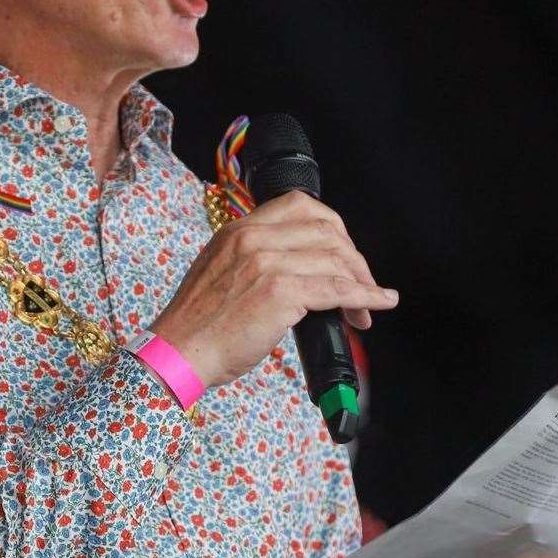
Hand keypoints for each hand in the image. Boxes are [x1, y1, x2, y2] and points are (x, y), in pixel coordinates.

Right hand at [149, 191, 397, 388]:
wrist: (178, 352)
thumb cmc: (198, 325)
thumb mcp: (221, 272)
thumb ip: (253, 260)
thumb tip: (298, 270)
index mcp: (238, 230)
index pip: (299, 205)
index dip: (332, 226)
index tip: (342, 251)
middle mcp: (253, 238)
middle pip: (326, 230)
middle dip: (353, 256)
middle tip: (362, 282)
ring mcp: (267, 262)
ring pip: (335, 259)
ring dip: (362, 282)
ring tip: (368, 305)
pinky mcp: (280, 291)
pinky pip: (337, 289)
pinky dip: (365, 297)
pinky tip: (379, 304)